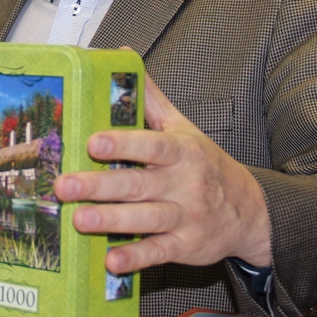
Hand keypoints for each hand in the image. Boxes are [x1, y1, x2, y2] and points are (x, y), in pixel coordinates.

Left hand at [53, 75, 270, 274]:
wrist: (251, 210)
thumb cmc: (206, 165)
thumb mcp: (183, 128)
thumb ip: (150, 98)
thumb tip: (123, 57)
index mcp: (181, 151)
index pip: (151, 145)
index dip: (122, 145)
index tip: (93, 143)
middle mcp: (183, 183)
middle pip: (138, 184)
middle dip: (100, 186)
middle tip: (65, 186)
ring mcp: (186, 216)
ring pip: (145, 219)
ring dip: (111, 221)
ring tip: (79, 220)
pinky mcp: (186, 246)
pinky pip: (159, 252)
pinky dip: (135, 257)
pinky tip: (111, 260)